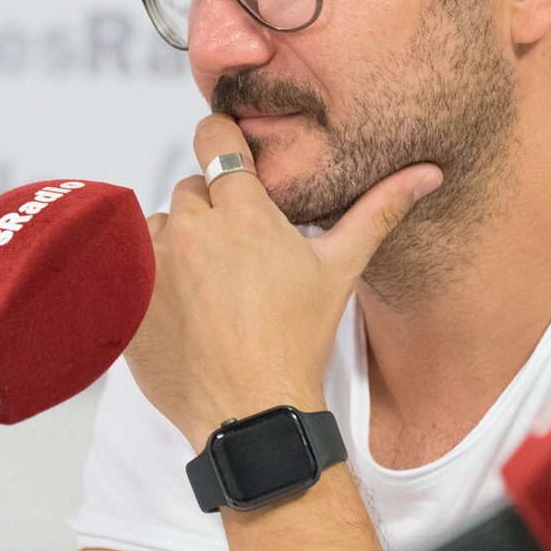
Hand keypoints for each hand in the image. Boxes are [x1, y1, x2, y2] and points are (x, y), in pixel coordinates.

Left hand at [126, 114, 443, 448]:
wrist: (251, 413)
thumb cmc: (298, 340)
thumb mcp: (339, 270)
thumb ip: (378, 211)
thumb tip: (426, 173)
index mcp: (243, 212)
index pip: (213, 137)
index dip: (222, 146)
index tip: (229, 162)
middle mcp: (191, 228)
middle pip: (189, 189)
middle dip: (209, 212)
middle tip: (236, 257)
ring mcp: (151, 262)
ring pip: (157, 225)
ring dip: (176, 244)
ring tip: (208, 287)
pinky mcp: (124, 295)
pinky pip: (126, 264)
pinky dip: (147, 278)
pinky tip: (180, 308)